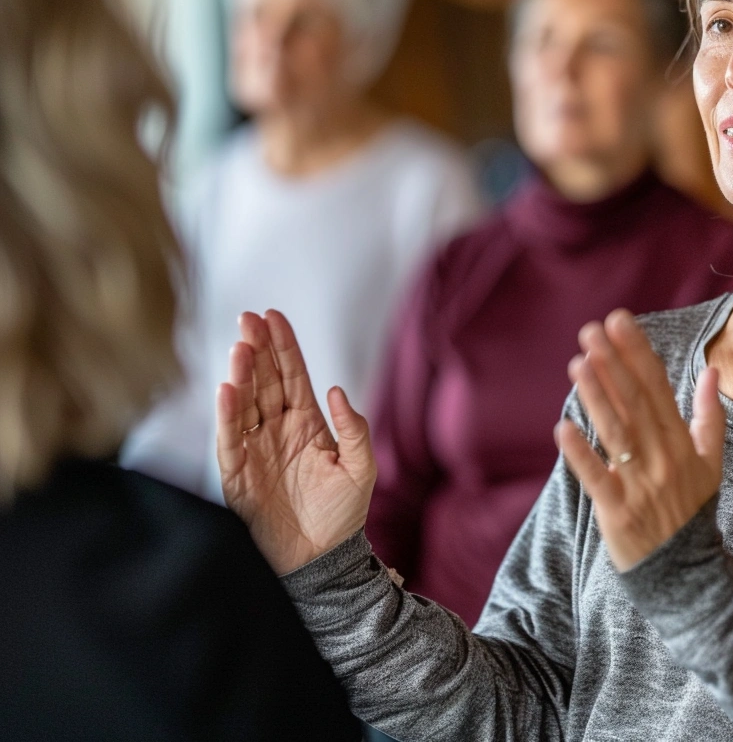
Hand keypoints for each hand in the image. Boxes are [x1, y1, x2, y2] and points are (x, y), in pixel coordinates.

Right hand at [216, 310, 375, 574]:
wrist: (322, 561)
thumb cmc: (342, 516)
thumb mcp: (361, 468)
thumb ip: (354, 429)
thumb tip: (336, 389)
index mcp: (306, 423)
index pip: (291, 375)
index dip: (282, 346)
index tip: (273, 315)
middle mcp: (276, 430)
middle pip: (263, 381)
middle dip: (256, 348)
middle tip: (248, 318)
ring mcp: (256, 450)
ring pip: (244, 404)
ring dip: (241, 375)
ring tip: (240, 347)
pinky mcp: (239, 475)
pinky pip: (231, 440)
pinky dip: (227, 416)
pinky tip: (227, 390)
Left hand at [556, 309, 724, 571]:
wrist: (688, 573)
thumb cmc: (692, 511)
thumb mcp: (711, 462)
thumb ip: (709, 415)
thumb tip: (711, 372)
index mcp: (682, 442)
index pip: (658, 388)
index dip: (637, 353)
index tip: (619, 321)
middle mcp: (662, 459)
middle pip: (635, 404)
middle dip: (613, 364)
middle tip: (591, 331)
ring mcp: (639, 485)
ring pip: (616, 433)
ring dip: (596, 397)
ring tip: (577, 364)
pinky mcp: (617, 513)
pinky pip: (597, 479)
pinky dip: (580, 454)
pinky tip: (563, 427)